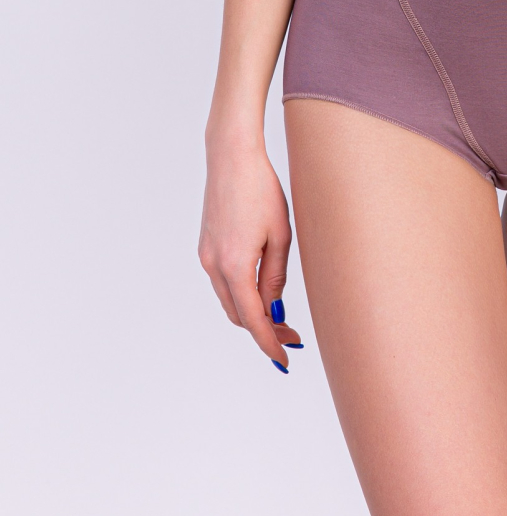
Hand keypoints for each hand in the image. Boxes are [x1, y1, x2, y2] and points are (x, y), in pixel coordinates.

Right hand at [198, 139, 303, 371]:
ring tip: (281, 315)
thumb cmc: (261, 189)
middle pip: (239, 314)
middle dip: (264, 329)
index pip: (253, 319)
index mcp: (234, 266)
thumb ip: (276, 275)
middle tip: (292, 335)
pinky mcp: (206, 246)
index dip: (269, 342)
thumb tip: (274, 308)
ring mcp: (206, 256)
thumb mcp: (280, 234)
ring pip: (229, 300)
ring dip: (252, 312)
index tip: (284, 359)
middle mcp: (214, 266)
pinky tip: (261, 289)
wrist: (232, 157)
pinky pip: (224, 282)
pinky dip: (241, 293)